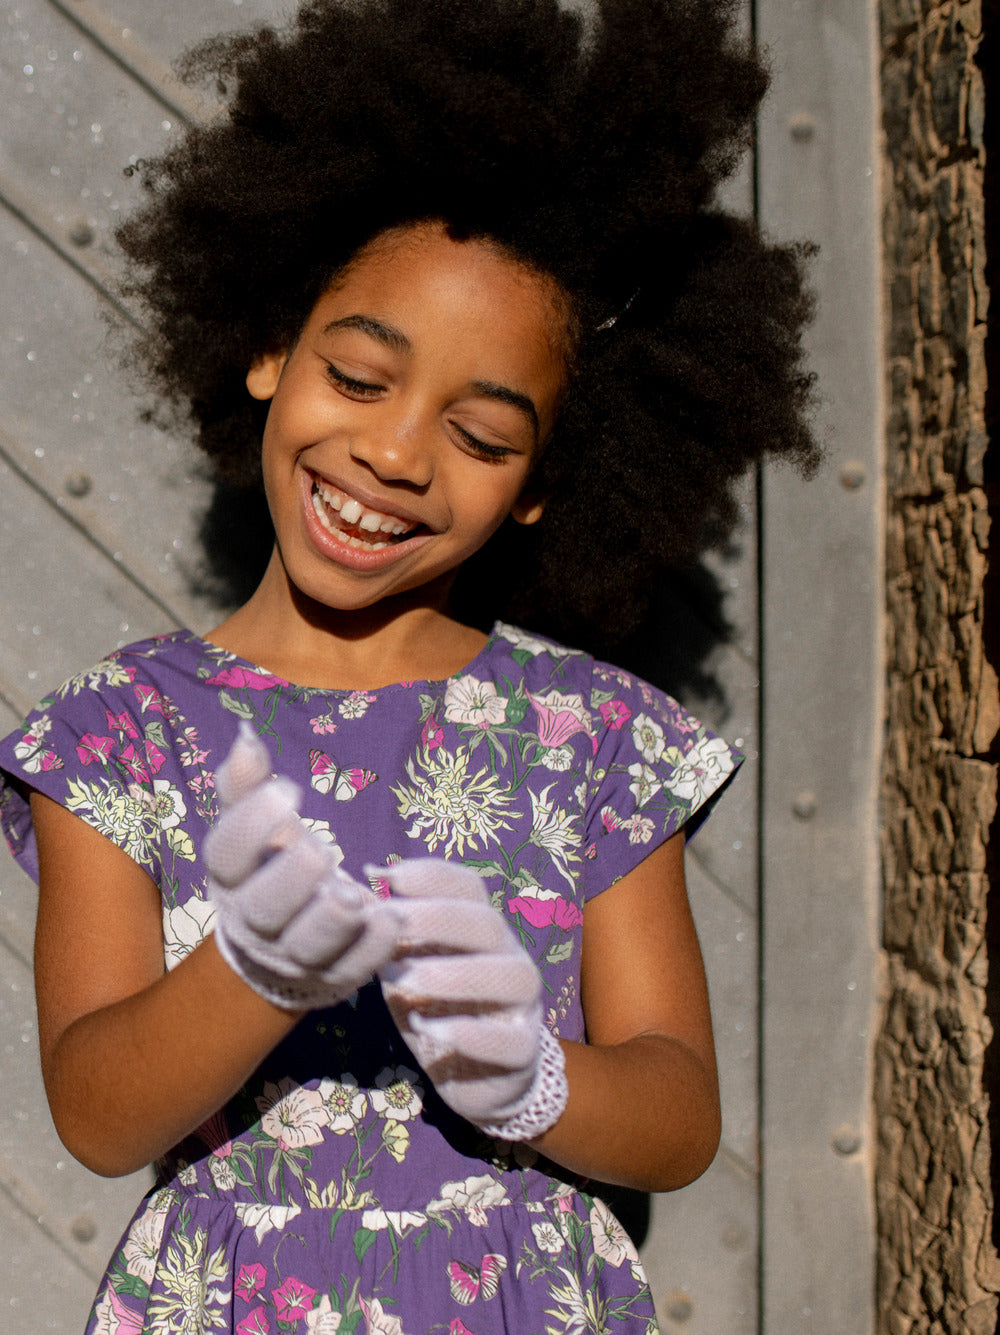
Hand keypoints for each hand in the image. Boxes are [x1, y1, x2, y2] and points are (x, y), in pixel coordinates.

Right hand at [205, 723, 400, 1009]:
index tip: (290, 789)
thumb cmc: (269, 865)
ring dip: (332, 920)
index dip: (252, 824)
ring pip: (307, 946)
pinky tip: (395, 917)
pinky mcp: (333, 976)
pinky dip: (374, 947)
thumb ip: (248, 784)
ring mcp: (294, 955)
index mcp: (231, 878)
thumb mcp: (257, 825)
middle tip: (322, 850)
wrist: (274, 946)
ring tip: (355, 894)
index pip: (227, 853)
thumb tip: (246, 737)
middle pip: (264, 907)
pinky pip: (353, 968)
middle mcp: (255, 921)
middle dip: (292, 879)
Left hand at [373, 858, 566, 1139]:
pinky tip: (429, 1031)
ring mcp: (523, 1007)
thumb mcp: (409, 972)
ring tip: (405, 982)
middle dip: (438, 918)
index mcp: (480, 932)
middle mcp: (509, 959)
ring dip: (456, 975)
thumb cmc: (437, 1009)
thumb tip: (350, 896)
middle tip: (391, 925)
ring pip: (514, 977)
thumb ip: (391, 940)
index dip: (433, 876)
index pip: (469, 889)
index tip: (388, 876)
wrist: (475, 1077)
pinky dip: (472, 1035)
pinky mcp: (523, 1053)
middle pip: (489, 924)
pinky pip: (514, 1042)